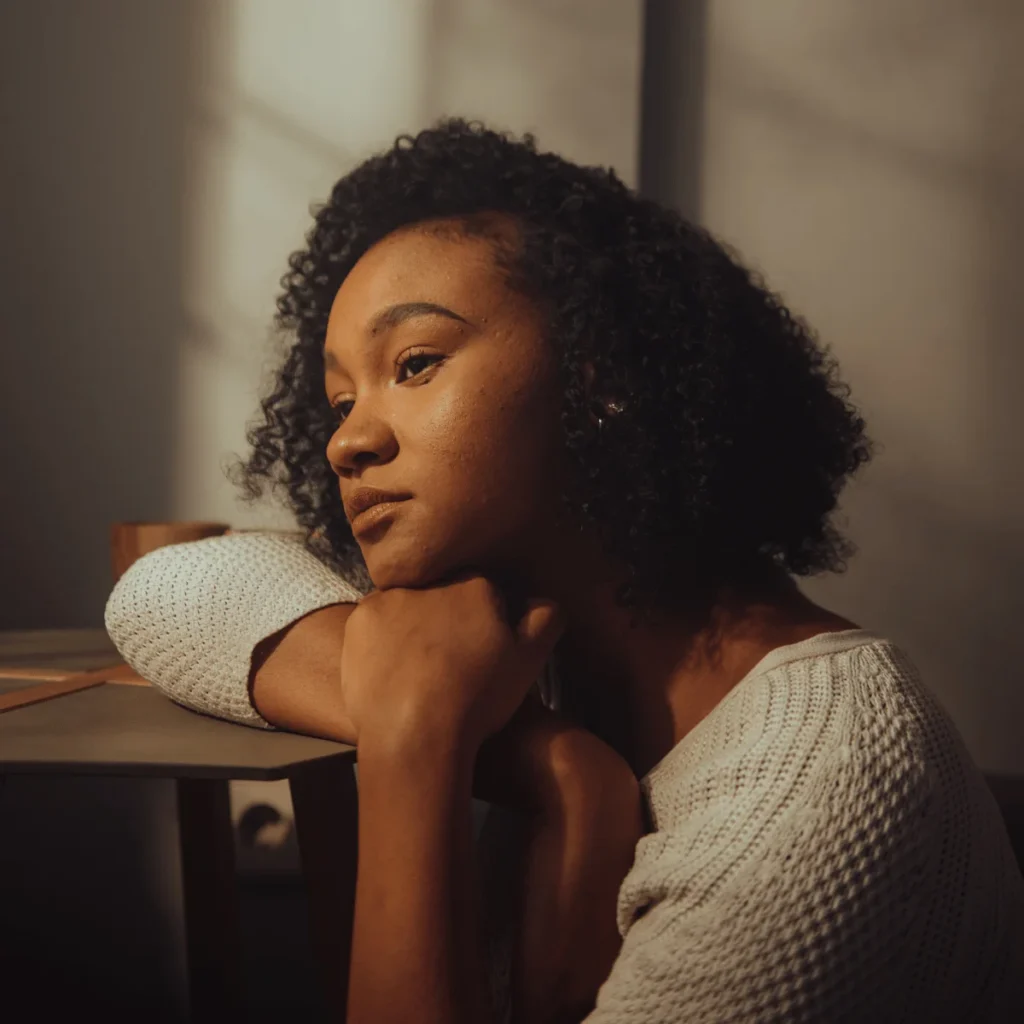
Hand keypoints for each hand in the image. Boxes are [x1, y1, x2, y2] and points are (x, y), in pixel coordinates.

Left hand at [339, 572, 564, 752]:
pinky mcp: (358, 622)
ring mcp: (389, 599)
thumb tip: (543, 600)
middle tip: (449, 665)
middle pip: (443, 594)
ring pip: (406, 607)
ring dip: (412, 628)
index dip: (485, 620)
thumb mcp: (528, 662)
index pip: (484, 589)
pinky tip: (392, 673)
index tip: (480, 651)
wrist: (414, 737)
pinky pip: (374, 624)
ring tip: (418, 673)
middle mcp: (430, 582)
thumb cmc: (476, 700)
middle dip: (447, 619)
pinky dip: (382, 642)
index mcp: (475, 585)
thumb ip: (545, 620)